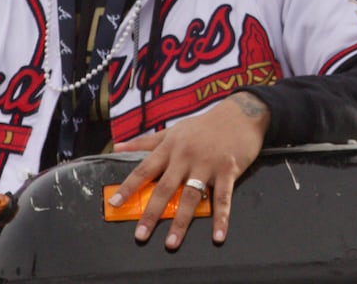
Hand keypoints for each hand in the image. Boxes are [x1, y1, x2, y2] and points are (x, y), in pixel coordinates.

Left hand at [109, 91, 270, 249]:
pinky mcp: (228, 170)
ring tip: (171, 243)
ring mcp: (208, 165)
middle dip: (152, 213)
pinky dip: (221, 219)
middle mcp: (186, 157)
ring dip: (181, 222)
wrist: (241, 113)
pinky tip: (218, 236)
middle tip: (140, 235)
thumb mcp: (174, 130)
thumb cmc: (204, 124)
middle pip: (165, 189)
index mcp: (171, 148)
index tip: (115, 204)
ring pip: (191, 197)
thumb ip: (145, 142)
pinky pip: (223, 198)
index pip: (144, 169)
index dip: (129, 187)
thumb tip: (117, 147)